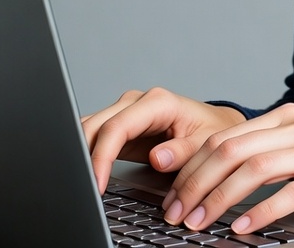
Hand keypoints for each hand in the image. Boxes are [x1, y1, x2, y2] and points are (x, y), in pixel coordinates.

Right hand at [81, 87, 246, 194]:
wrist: (212, 124)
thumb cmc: (210, 130)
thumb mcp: (204, 143)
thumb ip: (182, 151)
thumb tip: (157, 158)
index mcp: (158, 103)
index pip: (117, 127)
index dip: (102, 156)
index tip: (97, 184)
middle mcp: (137, 102)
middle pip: (96, 125)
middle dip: (83, 156)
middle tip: (83, 190)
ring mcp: (126, 111)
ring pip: (89, 128)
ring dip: (81, 153)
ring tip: (81, 183)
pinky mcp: (120, 124)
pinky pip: (94, 135)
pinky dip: (85, 152)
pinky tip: (85, 172)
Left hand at [160, 103, 293, 234]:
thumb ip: (274, 149)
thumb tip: (226, 171)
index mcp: (288, 116)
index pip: (227, 136)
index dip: (193, 166)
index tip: (173, 194)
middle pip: (232, 149)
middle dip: (197, 183)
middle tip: (177, 213)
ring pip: (255, 167)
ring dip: (220, 198)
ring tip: (200, 223)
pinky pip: (292, 192)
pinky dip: (262, 211)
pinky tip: (244, 228)